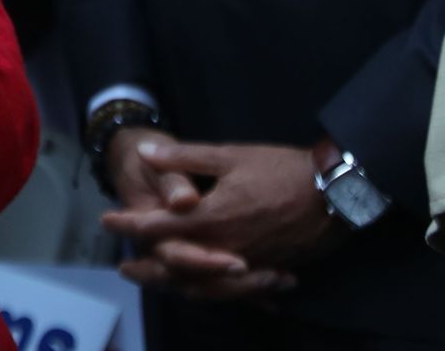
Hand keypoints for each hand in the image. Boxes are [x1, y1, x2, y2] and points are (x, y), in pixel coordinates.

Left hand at [107, 139, 339, 296]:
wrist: (338, 193)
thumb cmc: (283, 169)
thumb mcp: (231, 154)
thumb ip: (185, 157)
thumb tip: (144, 153)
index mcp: (213, 218)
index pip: (160, 226)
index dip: (131, 224)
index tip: (107, 221)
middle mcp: (227, 247)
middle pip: (177, 266)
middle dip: (147, 268)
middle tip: (124, 269)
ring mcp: (250, 262)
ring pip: (205, 284)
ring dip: (177, 284)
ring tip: (158, 284)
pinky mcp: (269, 269)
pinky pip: (235, 290)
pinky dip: (215, 292)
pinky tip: (205, 290)